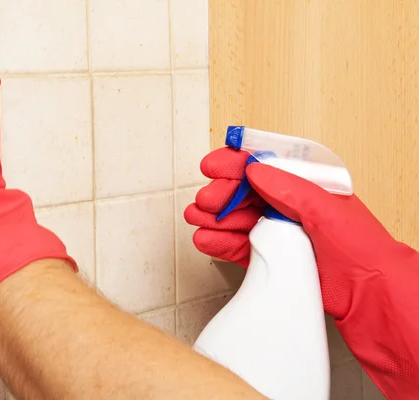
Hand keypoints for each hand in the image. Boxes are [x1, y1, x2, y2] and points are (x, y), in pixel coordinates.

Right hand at [184, 146, 409, 317]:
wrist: (369, 293)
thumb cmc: (362, 247)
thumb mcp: (327, 208)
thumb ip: (289, 187)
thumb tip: (256, 170)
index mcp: (305, 185)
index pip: (264, 166)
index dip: (236, 164)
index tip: (213, 165)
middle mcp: (289, 206)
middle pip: (244, 193)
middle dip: (221, 194)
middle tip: (207, 200)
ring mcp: (278, 232)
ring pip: (237, 219)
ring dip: (215, 218)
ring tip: (197, 219)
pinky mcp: (270, 256)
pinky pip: (238, 245)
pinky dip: (220, 242)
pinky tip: (206, 239)